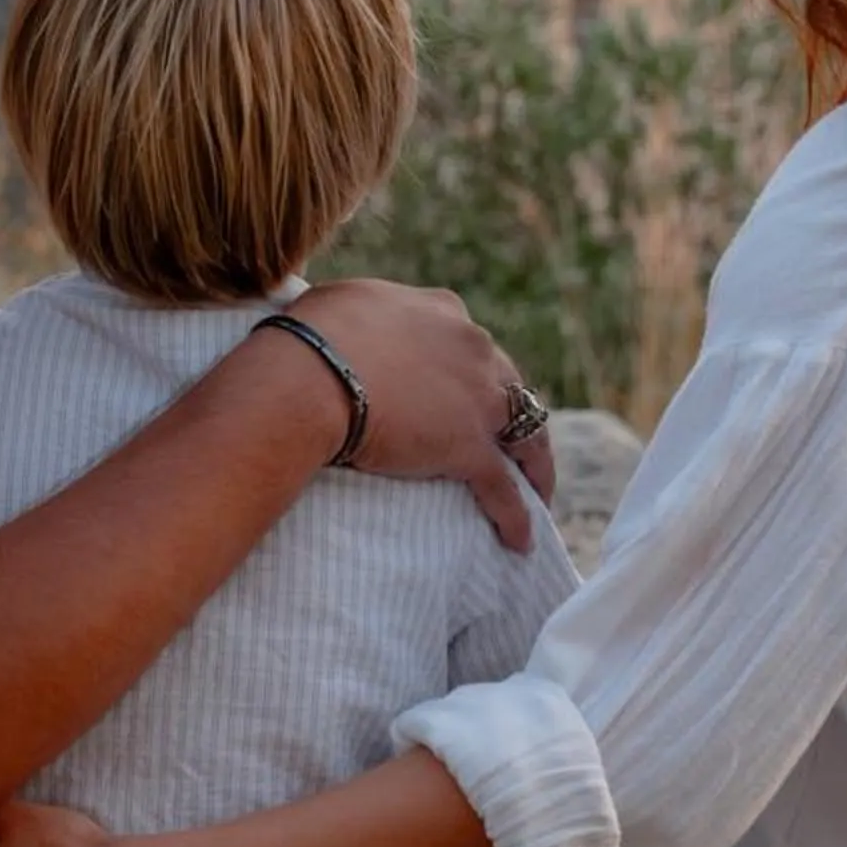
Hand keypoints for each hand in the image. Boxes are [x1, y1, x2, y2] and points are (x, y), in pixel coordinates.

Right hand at [291, 280, 555, 550]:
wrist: (308, 377)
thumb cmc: (308, 337)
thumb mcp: (344, 305)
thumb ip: (366, 317)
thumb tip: (351, 328)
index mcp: (443, 311)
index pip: (469, 343)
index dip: (469, 368)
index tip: (462, 387)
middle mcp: (472, 348)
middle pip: (509, 385)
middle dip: (513, 414)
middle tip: (510, 442)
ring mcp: (477, 399)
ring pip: (526, 434)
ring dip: (535, 465)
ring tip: (538, 493)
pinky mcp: (469, 447)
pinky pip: (503, 488)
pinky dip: (517, 516)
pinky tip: (520, 541)